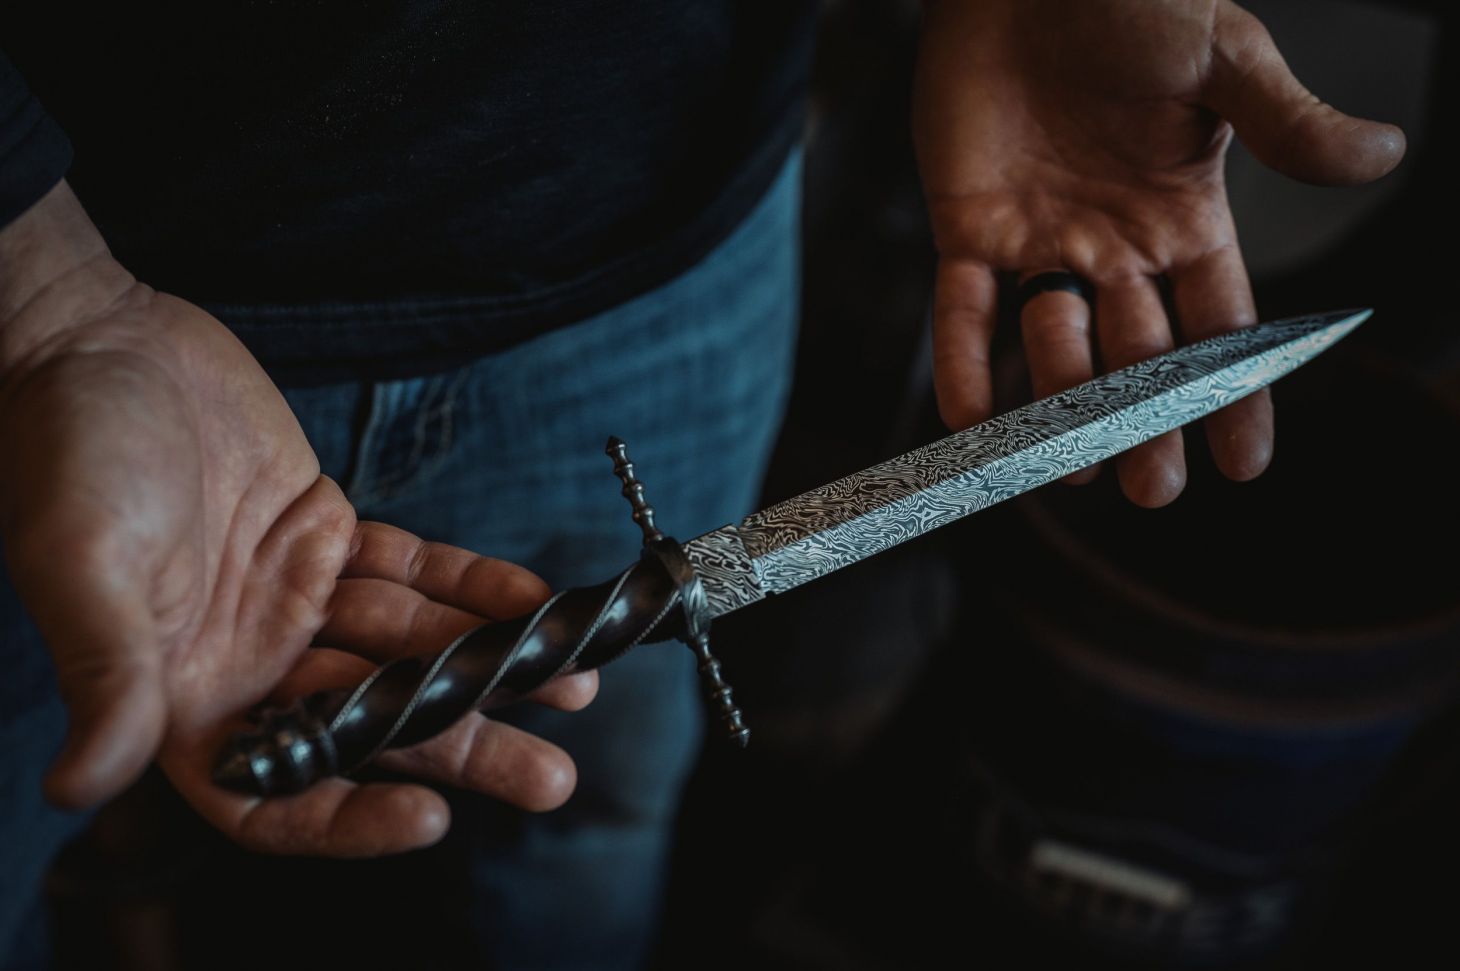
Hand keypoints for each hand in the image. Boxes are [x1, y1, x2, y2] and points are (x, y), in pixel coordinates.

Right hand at [0, 182, 597, 854]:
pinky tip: (532, 605)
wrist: (99, 343)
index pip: (274, 789)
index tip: (430, 819)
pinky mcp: (331, 534)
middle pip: (370, 725)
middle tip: (549, 776)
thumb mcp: (79, 567)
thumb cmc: (64, 453)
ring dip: (490, 667)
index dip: (348, 817)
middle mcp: (250, 660)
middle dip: (462, 746)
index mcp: (180, 695)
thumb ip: (104, 675)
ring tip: (574, 688)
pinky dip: (473, 587)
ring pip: (408, 650)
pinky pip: (416, 571)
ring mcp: (297, 598)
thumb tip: (78, 786)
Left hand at [913, 0, 1404, 505]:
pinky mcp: (966, 229)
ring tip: (1071, 454)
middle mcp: (1111, 247)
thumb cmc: (1133, 2)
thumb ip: (1288, 123)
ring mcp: (1037, 243)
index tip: (1246, 464)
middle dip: (1143, 426)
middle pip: (1135, 358)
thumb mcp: (1224, 59)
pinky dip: (964, 366)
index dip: (1233, 394)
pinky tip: (972, 425)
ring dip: (1061, 398)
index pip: (1218, 326)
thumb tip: (1384, 159)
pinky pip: (961, 314)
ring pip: (1052, 344)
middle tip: (1153, 491)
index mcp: (1182, 219)